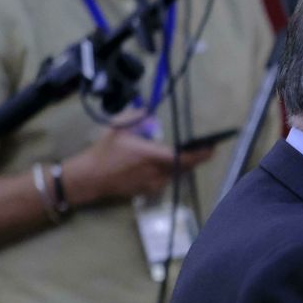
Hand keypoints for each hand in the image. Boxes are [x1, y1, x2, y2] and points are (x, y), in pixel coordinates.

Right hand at [61, 119, 214, 206]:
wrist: (89, 178)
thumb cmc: (104, 152)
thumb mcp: (118, 128)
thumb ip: (136, 116)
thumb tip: (149, 110)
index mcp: (152, 156)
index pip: (185, 157)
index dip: (202, 153)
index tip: (212, 146)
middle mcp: (158, 172)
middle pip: (186, 166)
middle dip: (195, 157)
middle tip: (202, 147)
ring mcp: (154, 184)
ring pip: (176, 174)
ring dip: (182, 164)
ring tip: (184, 154)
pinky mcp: (148, 191)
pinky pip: (166, 180)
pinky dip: (170, 171)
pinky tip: (165, 165)